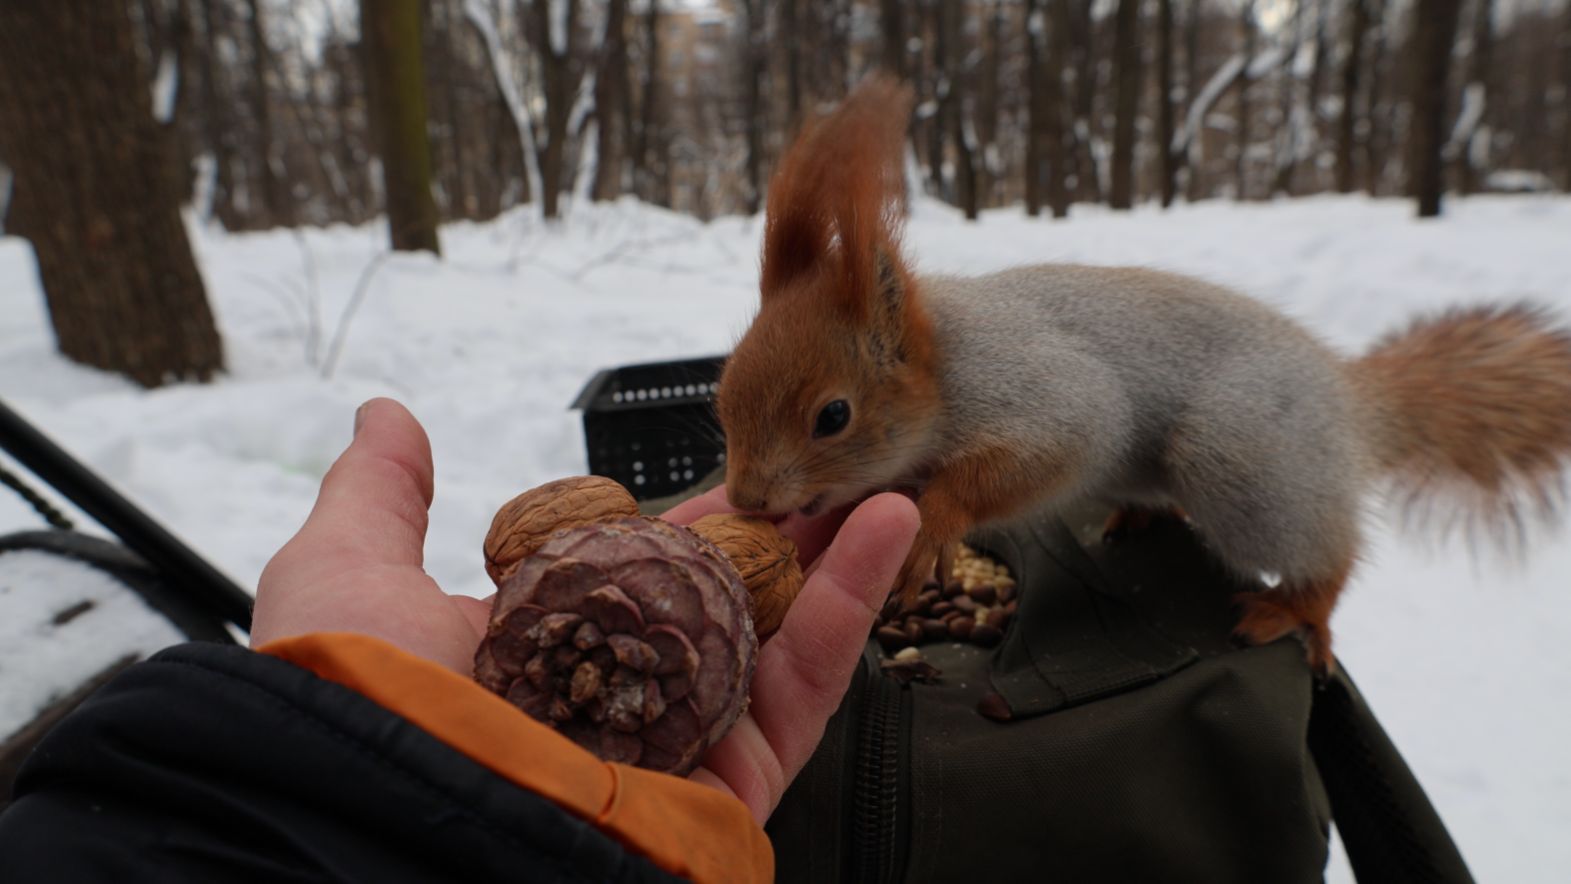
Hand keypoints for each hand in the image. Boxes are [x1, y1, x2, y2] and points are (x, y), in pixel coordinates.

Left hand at [252, 398, 919, 823]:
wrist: (394, 813)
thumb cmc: (356, 699)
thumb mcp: (345, 571)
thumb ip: (381, 496)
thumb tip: (384, 416)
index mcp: (548, 647)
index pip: (638, 572)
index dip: (695, 517)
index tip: (739, 466)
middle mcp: (623, 693)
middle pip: (728, 600)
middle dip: (784, 529)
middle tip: (833, 462)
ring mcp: (685, 734)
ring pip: (784, 633)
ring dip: (838, 551)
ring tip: (883, 472)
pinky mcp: (736, 773)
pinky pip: (811, 683)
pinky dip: (858, 601)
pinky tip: (891, 522)